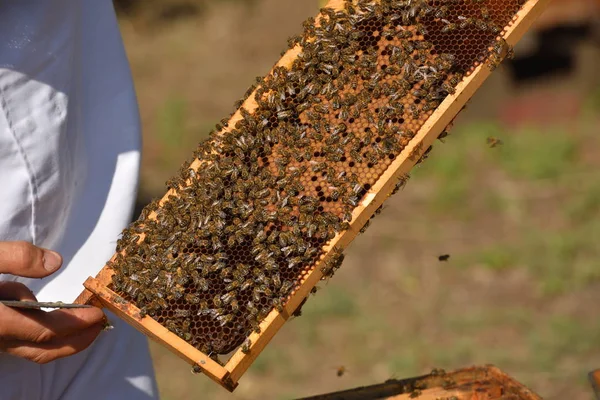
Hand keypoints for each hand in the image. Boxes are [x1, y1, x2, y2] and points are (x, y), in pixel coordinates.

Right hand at [0, 241, 105, 363]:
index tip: (98, 314)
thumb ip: (15, 257)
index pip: (44, 331)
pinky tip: (32, 300)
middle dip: (74, 341)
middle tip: (99, 326)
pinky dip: (33, 325)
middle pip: (40, 351)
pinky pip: (15, 335)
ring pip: (28, 346)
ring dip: (57, 336)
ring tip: (80, 314)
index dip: (75, 325)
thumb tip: (56, 262)